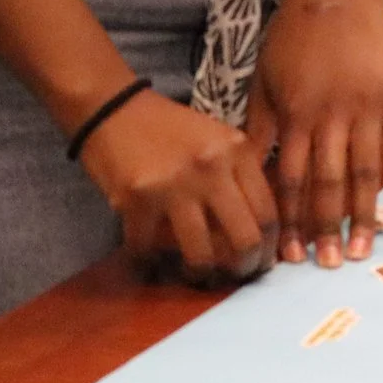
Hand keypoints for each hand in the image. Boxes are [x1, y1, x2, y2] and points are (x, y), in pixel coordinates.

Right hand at [76, 88, 276, 285]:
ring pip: (202, 253)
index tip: (263, 260)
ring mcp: (174, 185)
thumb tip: (261, 229)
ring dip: (201, 272)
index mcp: (236, 150)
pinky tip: (151, 262)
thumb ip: (239, 175)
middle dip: (245, 267)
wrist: (113, 107)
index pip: (268, 211)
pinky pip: (150, 249)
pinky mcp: (137, 200)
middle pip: (244, 238)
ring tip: (197, 273)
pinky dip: (149, 261)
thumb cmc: (169, 128)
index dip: (269, 246)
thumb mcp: (216, 139)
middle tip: (237, 274)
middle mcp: (211, 167)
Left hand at [245, 0, 382, 268]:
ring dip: (365, 214)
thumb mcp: (264, 80)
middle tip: (330, 265)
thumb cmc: (294, 37)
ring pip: (367, 171)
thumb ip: (259, 128)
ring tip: (365, 250)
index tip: (290, 256)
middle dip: (327, 228)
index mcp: (297, 114)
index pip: (292, 180)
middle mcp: (333, 116)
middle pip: (329, 183)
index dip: (290, 220)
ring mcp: (369, 107)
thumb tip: (248, 176)